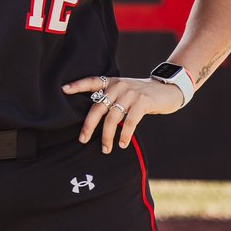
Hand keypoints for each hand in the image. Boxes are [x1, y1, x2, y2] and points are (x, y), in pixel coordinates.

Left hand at [61, 75, 186, 153]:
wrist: (166, 90)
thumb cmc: (141, 95)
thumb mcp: (124, 91)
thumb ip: (111, 99)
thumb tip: (95, 117)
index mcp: (111, 82)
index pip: (91, 82)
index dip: (77, 86)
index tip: (63, 90)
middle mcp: (118, 86)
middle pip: (98, 107)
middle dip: (89, 125)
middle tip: (83, 139)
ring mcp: (130, 94)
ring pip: (112, 118)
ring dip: (107, 136)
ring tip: (106, 148)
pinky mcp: (143, 102)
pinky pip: (130, 121)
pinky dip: (125, 134)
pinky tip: (122, 143)